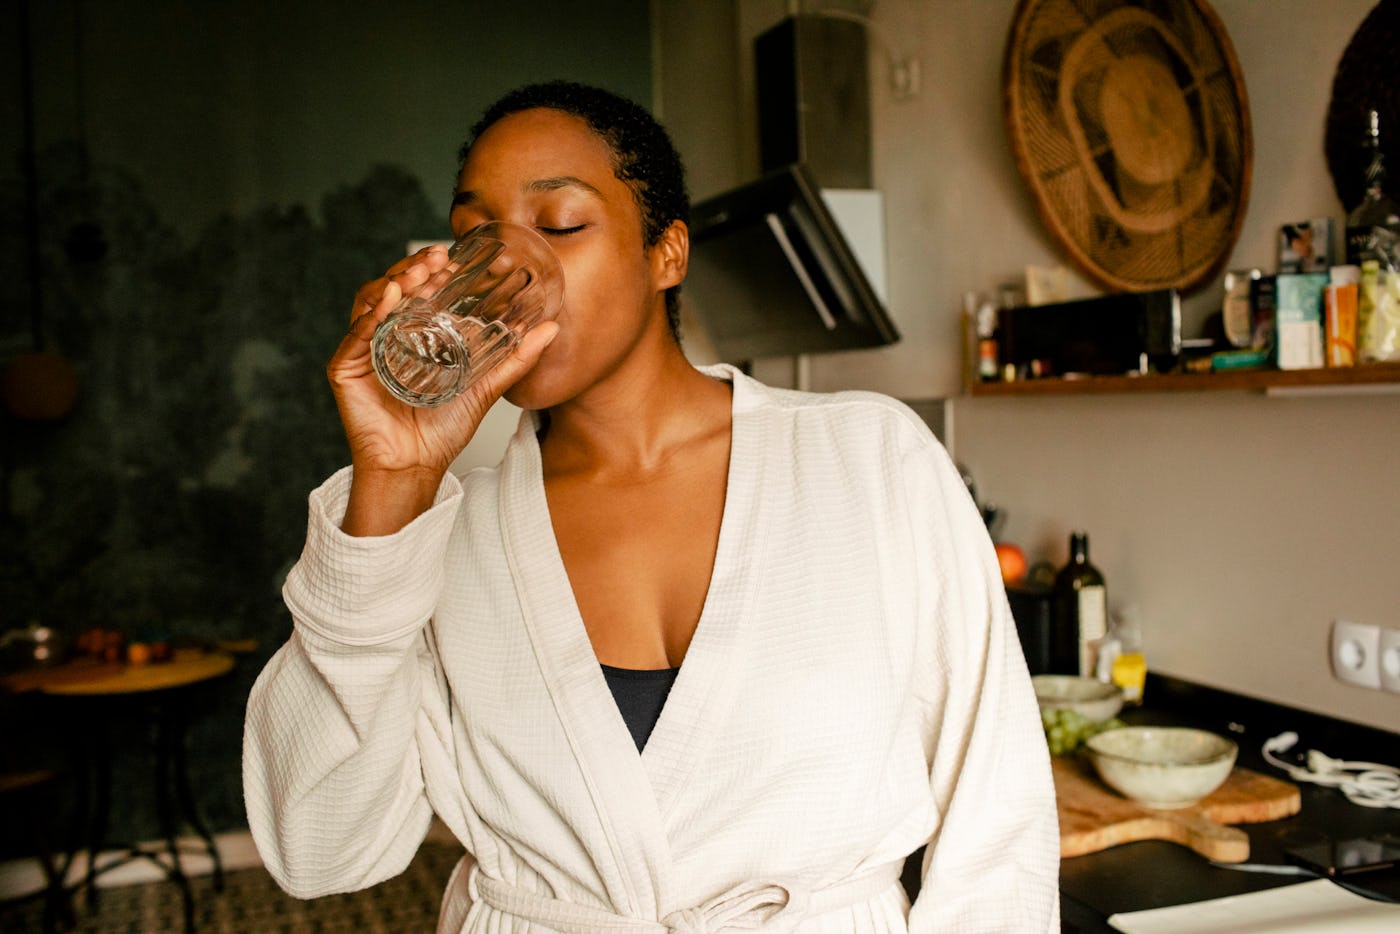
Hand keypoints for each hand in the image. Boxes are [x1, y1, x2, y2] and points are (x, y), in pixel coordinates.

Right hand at [330, 246, 558, 534]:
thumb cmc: (442, 430)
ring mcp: (363, 349)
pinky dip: (370, 314)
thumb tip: (551, 329)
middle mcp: (384, 335)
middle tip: (436, 258)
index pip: (417, 290)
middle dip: (412, 268)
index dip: (431, 270)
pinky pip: (355, 335)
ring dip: (393, 282)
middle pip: (392, 288)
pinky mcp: (346, 369)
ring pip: (370, 302)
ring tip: (417, 274)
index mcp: (412, 333)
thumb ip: (515, 358)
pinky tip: (388, 301)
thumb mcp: (485, 387)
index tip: (451, 258)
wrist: (417, 466)